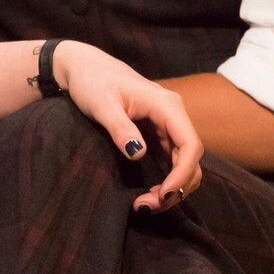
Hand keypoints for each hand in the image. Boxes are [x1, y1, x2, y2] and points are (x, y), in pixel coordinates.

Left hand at [53, 42, 205, 210]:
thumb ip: (120, 128)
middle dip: (176, 187)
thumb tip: (138, 153)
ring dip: (171, 187)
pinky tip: (148, 193)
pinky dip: (165, 180)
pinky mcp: (157, 135)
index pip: (191, 145)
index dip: (182, 174)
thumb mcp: (101, 104)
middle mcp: (174, 116)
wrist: (83, 68)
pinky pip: (170, 162)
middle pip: (191, 159)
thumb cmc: (92, 82)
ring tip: (145, 203)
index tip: (163, 194)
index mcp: (168, 106)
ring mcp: (167, 126)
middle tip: (147, 205)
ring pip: (183, 164)